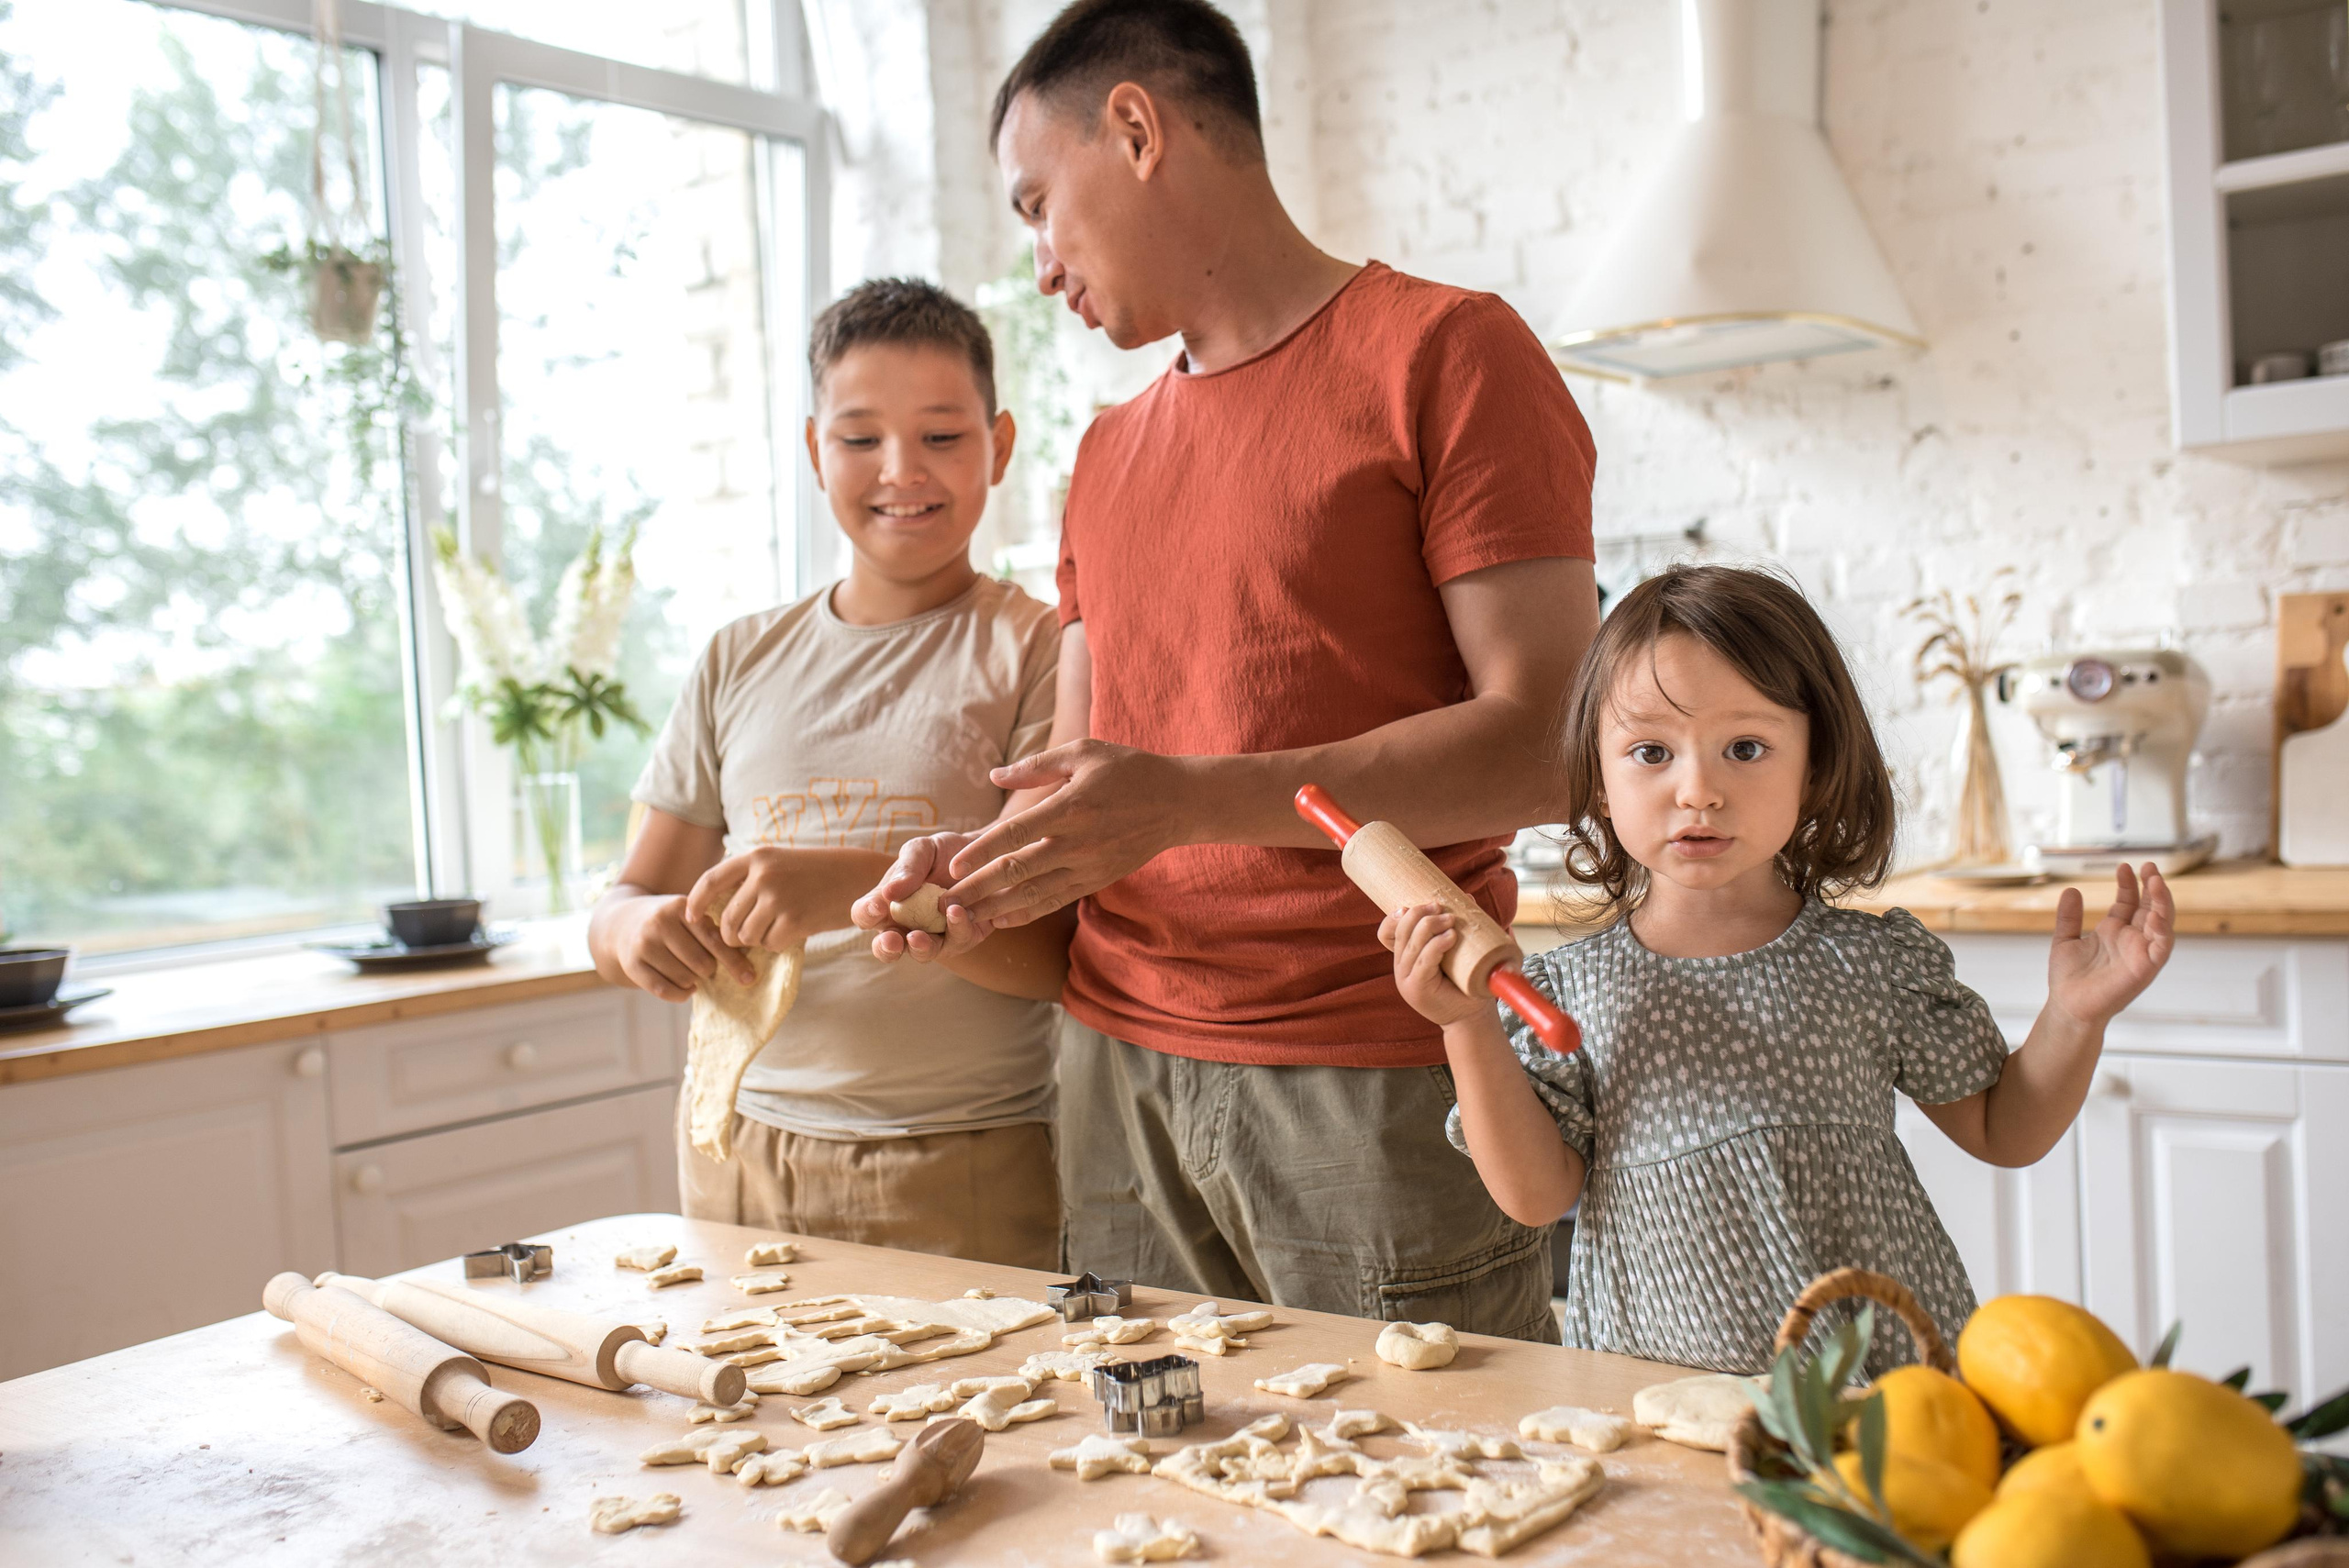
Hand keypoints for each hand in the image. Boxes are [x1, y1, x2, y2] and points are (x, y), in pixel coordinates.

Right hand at [605, 894, 751, 1000]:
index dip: (734, 962)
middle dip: (710, 970)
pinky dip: (681, 995)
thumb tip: (747, 963)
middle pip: (702, 963)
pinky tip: (686, 989)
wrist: (622, 923)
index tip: (750, 979)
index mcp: (680, 907)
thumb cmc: (670, 923)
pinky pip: (664, 991)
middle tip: (706, 967)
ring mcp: (643, 944)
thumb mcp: (688, 916)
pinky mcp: (631, 964)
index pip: (714, 940)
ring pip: (685, 979)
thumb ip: (713, 930)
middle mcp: (659, 923)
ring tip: (691, 973)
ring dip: (694, 982)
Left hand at [683, 847, 832, 954]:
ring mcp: (778, 898)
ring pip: (747, 936)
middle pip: (728, 919)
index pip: (711, 880)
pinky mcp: (794, 921)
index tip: (692, 918)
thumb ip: (751, 879)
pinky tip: (796, 930)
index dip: (696, 903)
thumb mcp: (781, 862)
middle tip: (750, 935)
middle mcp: (763, 875)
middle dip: (734, 935)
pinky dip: (779, 943)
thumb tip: (718, 911)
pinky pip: (770, 944)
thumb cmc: (820, 872)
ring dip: (759, 939)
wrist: (860, 876)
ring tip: (779, 926)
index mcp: (757, 857)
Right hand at [852, 832, 992, 963]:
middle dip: (887, 948)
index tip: (877, 906)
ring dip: (922, 947)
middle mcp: (907, 926)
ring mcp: (935, 936)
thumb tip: (889, 892)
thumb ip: (907, 867)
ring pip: (924, 953)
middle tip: (893, 941)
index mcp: (887, 904)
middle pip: (887, 948)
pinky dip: (957, 928)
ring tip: (922, 935)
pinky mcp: (963, 937)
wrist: (984, 854)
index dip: (866, 914)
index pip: (865, 915)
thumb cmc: (943, 853)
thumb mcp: (922, 850)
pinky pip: (959, 940)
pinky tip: (958, 911)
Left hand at [943, 741, 1194, 927]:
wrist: (1177, 803)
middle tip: (944, 903)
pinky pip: (1055, 901)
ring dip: (995, 907)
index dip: (982, 852)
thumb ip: (1036, 767)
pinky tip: (1001, 919)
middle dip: (977, 889)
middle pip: (1017, 871)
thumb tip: (994, 776)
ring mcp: (1088, 866)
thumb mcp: (1084, 752)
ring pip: (1034, 893)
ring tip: (963, 917)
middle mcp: (1077, 843)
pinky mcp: (1096, 880)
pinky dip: (1026, 912)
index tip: (954, 866)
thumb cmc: (1127, 770)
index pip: (1016, 834)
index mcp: (1071, 807)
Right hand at [1379, 903, 1486, 1028]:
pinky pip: (1424, 960)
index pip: (1386, 933)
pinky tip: (1451, 937)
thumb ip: (1456, 928)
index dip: (1394, 916)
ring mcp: (1407, 979)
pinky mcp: (1418, 989)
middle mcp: (1400, 968)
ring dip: (1430, 925)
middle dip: (1419, 913)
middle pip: (1400, 931)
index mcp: (1404, 958)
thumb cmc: (1465, 984)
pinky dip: (1437, 945)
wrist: (1471, 1019)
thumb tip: (1467, 898)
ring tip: (1451, 920)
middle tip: (1440, 906)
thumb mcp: (1455, 953)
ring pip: (1411, 943)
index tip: (1411, 904)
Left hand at [2047, 862, 2173, 1027]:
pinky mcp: (2145, 968)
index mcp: (2114, 932)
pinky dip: (2162, 930)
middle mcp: (2131, 940)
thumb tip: (2072, 889)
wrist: (2067, 1006)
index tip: (2124, 866)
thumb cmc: (2069, 979)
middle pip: (2150, 908)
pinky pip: (2161, 946)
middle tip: (2149, 866)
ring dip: (2162, 902)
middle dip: (2152, 887)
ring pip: (2162, 923)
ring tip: (2156, 881)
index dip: (2129, 884)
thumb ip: (2069, 916)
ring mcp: (2140, 953)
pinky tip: (2153, 914)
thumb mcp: (2064, 939)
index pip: (2129, 902)